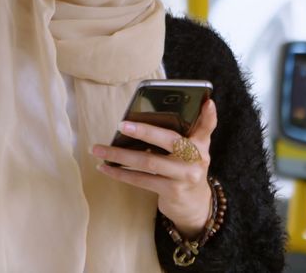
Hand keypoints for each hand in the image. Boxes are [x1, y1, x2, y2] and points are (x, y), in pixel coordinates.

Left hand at [91, 100, 218, 237]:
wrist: (194, 204)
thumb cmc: (184, 168)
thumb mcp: (190, 151)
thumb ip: (180, 133)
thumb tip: (148, 115)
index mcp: (200, 144)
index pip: (207, 127)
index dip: (209, 115)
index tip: (207, 102)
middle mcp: (197, 159)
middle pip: (169, 140)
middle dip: (144, 131)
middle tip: (121, 125)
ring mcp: (185, 176)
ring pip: (148, 161)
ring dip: (119, 154)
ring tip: (97, 149)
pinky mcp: (172, 191)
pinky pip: (141, 180)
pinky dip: (120, 172)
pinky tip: (105, 167)